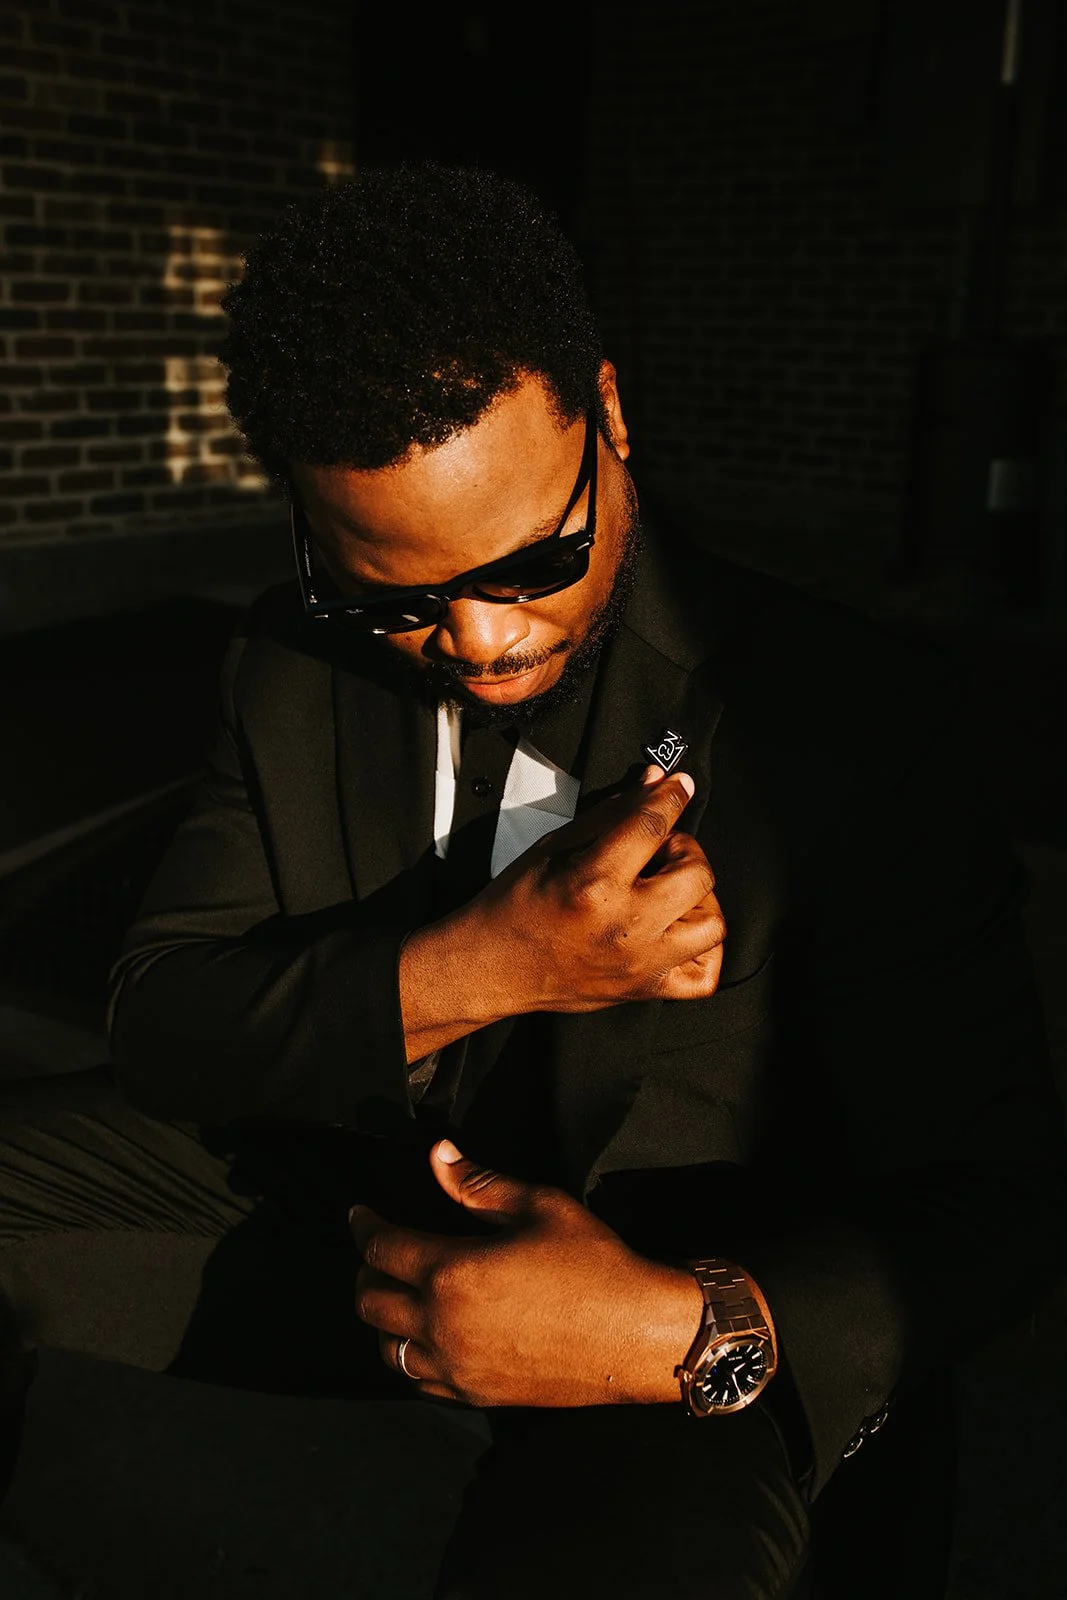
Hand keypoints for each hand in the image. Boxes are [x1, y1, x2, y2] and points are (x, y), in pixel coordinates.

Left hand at [350, 1140, 703, 1407]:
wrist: (635, 1333)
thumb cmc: (592, 1264)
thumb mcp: (538, 1206)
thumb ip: (478, 1183)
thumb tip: (439, 1154)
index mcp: (452, 1272)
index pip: (382, 1249)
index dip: (364, 1227)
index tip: (360, 1215)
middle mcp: (442, 1325)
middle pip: (370, 1301)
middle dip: (366, 1272)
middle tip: (378, 1254)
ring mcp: (457, 1367)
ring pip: (386, 1349)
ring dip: (383, 1320)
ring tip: (398, 1297)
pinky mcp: (477, 1395)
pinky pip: (419, 1383)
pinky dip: (410, 1359)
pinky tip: (425, 1340)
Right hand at [400, 767, 725, 1056]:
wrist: (491, 966)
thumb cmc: (516, 905)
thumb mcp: (556, 845)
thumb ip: (613, 813)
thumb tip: (655, 782)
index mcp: (593, 882)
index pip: (653, 825)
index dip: (673, 797)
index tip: (679, 786)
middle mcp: (622, 925)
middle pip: (697, 874)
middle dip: (685, 850)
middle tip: (660, 850)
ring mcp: (638, 963)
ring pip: (711, 924)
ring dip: (699, 899)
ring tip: (669, 891)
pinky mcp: (643, 990)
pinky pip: (704, 975)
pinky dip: (702, 949)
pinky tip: (677, 930)